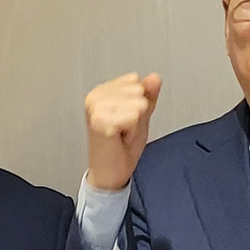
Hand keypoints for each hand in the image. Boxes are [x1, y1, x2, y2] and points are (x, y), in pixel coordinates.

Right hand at [85, 72, 161, 190]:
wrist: (110, 173)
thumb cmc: (120, 147)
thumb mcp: (140, 115)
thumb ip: (148, 95)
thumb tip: (154, 77)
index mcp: (102, 91)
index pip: (136, 81)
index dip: (139, 103)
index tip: (126, 119)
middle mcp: (95, 97)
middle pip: (138, 92)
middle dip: (138, 114)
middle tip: (124, 129)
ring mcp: (96, 108)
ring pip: (137, 104)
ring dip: (135, 124)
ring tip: (122, 134)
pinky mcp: (99, 120)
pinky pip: (133, 116)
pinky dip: (132, 131)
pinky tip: (120, 137)